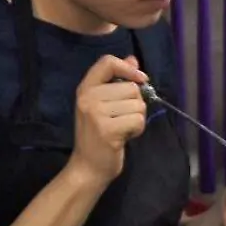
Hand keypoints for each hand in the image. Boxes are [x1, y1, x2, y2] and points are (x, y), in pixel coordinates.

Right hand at [66, 55, 148, 185]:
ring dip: (137, 118)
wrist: (88, 166)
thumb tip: (133, 59)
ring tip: (122, 128)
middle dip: (136, 104)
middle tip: (122, 119)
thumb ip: (117, 81)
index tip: (140, 79)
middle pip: (132, 87)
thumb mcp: (104, 104)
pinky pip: (138, 120)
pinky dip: (138, 129)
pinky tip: (125, 136)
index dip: (129, 68)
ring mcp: (96, 113)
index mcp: (85, 88)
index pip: (107, 62)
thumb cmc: (99, 134)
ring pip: (138, 104)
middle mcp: (87, 97)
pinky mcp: (107, 129)